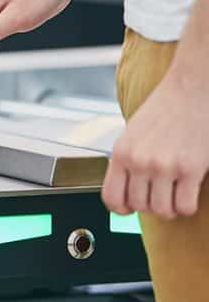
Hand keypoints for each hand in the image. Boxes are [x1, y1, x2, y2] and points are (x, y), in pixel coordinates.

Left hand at [102, 70, 208, 218]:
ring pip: (162, 210)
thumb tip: (125, 190)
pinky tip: (188, 192)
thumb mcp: (131, 135)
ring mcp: (164, 166)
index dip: (122, 209)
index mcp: (120, 153)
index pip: (111, 198)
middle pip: (139, 207)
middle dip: (150, 206)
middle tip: (159, 194)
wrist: (189, 90)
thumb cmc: (161, 111)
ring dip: (169, 208)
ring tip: (174, 194)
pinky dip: (187, 206)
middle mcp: (139, 161)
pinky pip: (185, 206)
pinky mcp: (191, 168)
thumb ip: (126, 162)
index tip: (131, 208)